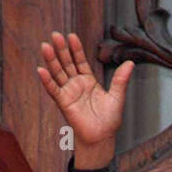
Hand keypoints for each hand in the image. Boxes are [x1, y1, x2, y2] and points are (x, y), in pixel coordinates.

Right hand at [37, 31, 133, 167]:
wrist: (102, 137)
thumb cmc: (109, 120)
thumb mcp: (117, 97)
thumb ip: (121, 80)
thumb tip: (130, 63)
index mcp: (88, 81)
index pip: (80, 61)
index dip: (76, 49)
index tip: (71, 36)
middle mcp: (76, 84)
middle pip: (67, 63)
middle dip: (61, 50)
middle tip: (55, 35)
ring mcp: (68, 93)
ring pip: (58, 73)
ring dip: (51, 60)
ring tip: (45, 46)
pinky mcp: (63, 103)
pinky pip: (53, 90)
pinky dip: (47, 81)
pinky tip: (41, 70)